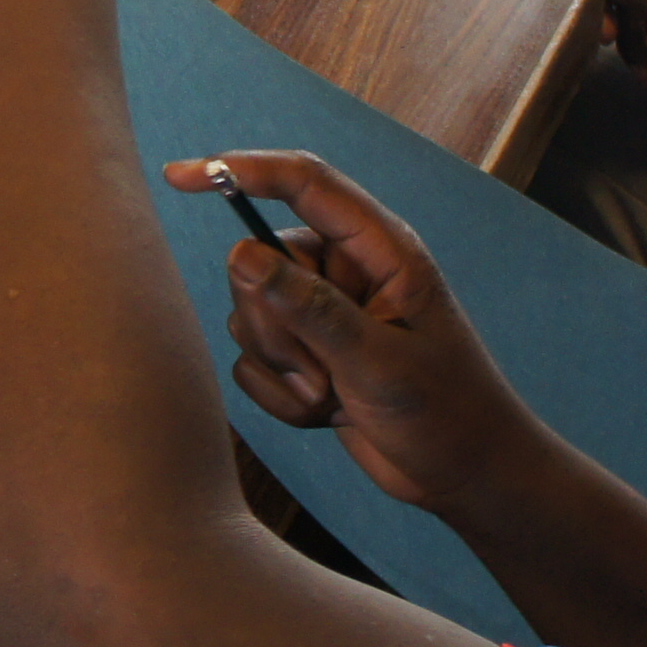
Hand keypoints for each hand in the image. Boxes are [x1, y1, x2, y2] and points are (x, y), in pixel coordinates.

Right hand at [178, 150, 553, 515]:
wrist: (464, 476)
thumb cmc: (445, 411)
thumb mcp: (376, 360)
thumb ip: (309, 308)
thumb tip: (241, 254)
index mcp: (381, 250)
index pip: (304, 184)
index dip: (242, 170)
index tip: (182, 175)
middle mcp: (347, 273)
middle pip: (260, 258)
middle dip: (275, 325)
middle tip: (318, 373)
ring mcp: (325, 314)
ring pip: (251, 314)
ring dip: (282, 367)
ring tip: (332, 396)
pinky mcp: (309, 355)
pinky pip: (254, 360)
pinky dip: (281, 395)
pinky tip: (326, 413)